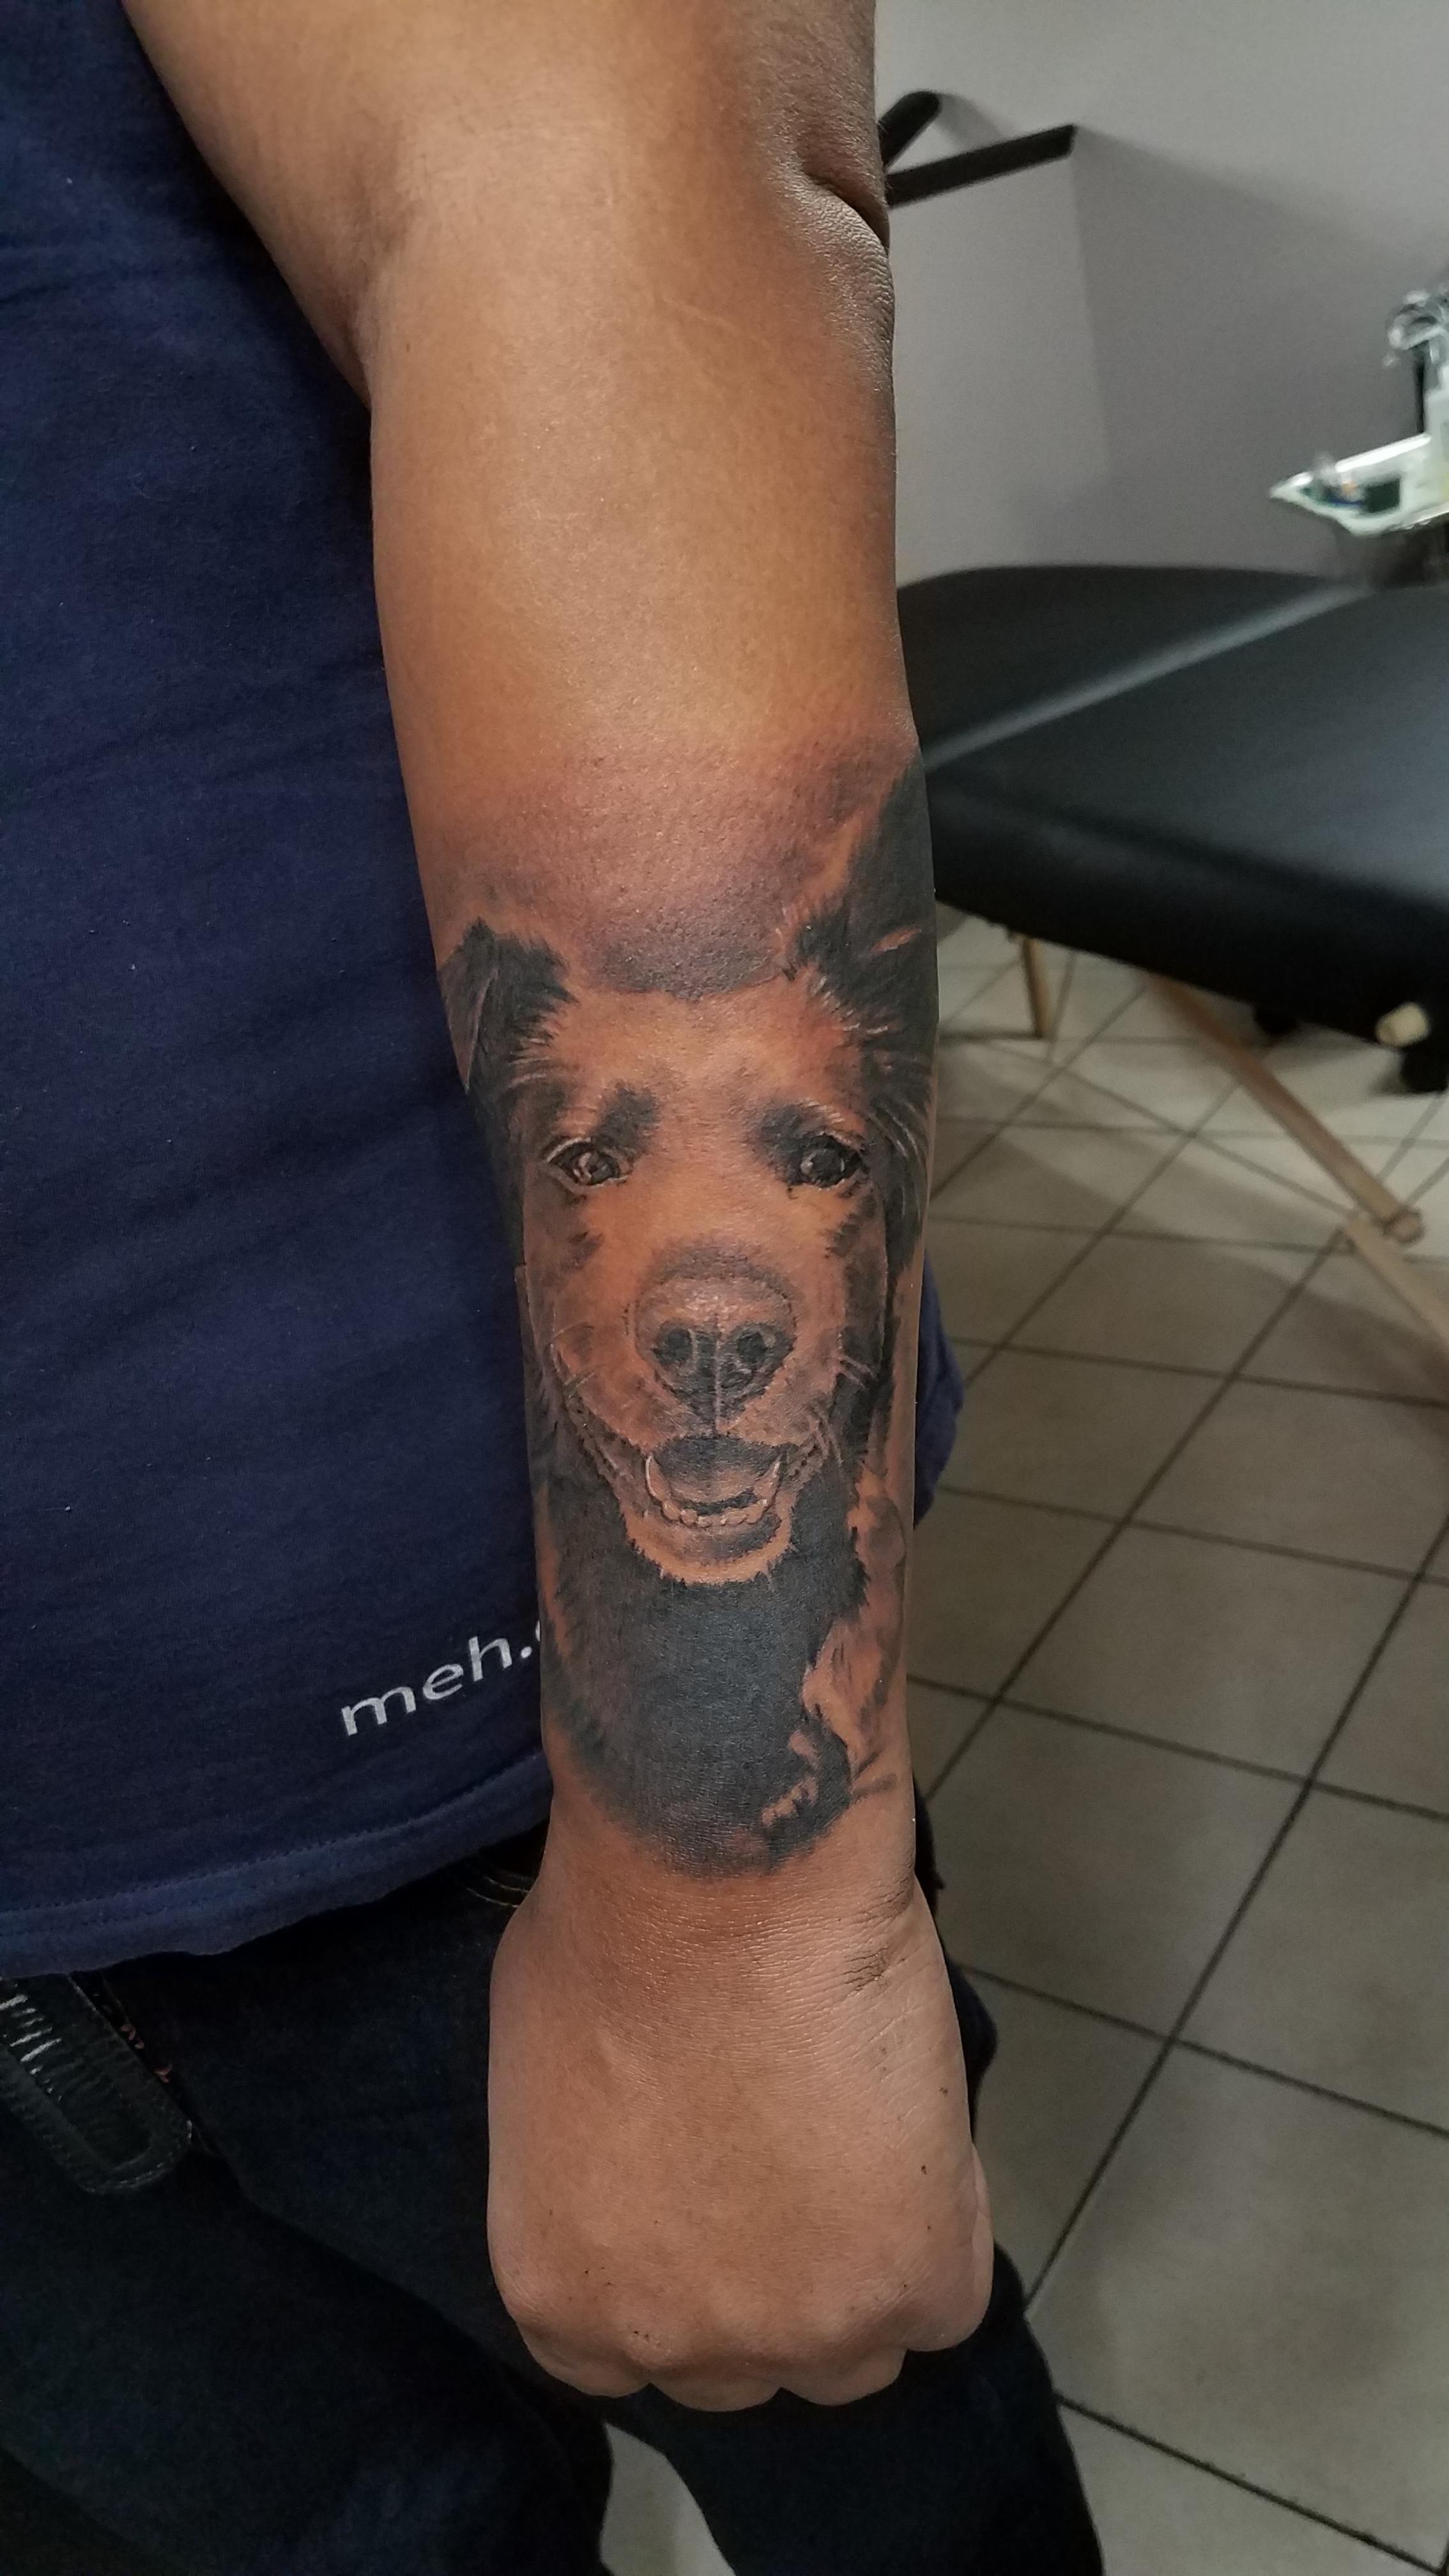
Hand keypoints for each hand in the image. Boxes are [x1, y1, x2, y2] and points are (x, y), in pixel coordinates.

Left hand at [486, 1823, 992, 2410]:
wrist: (718, 1883)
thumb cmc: (610, 1932)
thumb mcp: (545, 2078)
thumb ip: (593, 2165)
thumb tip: (641, 2157)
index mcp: (562, 2296)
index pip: (632, 2350)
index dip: (682, 2275)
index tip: (713, 2205)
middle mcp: (668, 2342)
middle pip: (742, 2364)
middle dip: (765, 2281)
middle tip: (789, 2166)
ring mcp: (794, 2330)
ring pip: (852, 2354)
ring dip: (861, 2273)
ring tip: (862, 2147)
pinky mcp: (907, 2285)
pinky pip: (945, 2301)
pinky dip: (945, 2222)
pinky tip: (916, 2133)